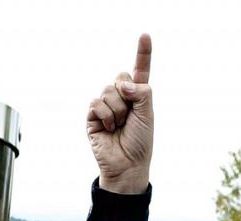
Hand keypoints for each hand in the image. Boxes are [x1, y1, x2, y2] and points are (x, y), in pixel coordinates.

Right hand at [86, 34, 152, 194]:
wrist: (127, 165)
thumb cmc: (140, 142)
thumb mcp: (148, 113)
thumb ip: (141, 92)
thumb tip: (120, 84)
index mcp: (138, 95)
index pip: (140, 70)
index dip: (142, 53)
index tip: (145, 35)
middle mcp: (121, 98)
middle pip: (120, 77)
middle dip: (126, 95)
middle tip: (129, 115)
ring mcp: (105, 107)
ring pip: (108, 90)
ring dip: (117, 109)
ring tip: (119, 125)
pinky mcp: (92, 116)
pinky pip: (96, 102)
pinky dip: (105, 114)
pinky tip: (109, 127)